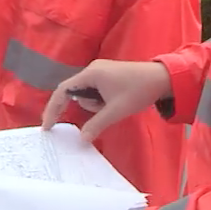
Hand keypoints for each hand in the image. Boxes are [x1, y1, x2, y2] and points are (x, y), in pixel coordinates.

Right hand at [42, 59, 172, 142]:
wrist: (162, 78)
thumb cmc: (138, 91)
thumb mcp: (116, 111)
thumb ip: (96, 124)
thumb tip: (82, 139)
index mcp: (90, 74)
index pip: (62, 91)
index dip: (53, 109)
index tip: (48, 126)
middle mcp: (92, 70)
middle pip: (76, 93)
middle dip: (87, 107)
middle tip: (104, 113)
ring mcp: (100, 72)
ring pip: (87, 94)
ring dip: (97, 105)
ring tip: (117, 105)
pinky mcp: (108, 75)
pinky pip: (96, 91)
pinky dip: (102, 101)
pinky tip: (117, 102)